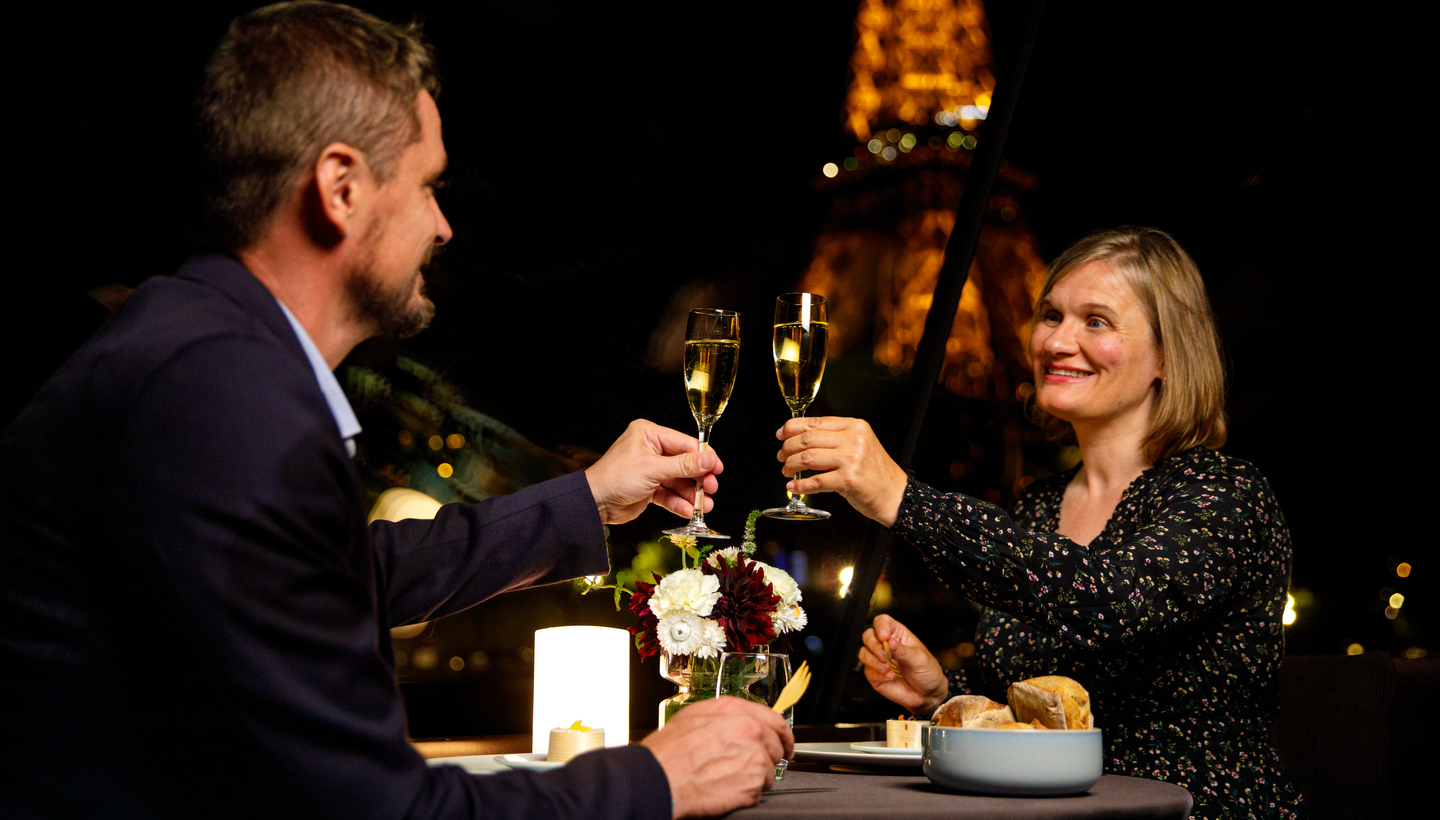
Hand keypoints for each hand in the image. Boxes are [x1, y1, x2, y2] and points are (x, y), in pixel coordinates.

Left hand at [584, 419, 723, 524]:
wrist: (594, 503)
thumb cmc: (615, 478)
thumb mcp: (653, 469)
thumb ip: (684, 465)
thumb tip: (710, 459)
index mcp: (649, 434)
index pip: (684, 442)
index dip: (703, 456)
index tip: (718, 468)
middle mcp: (651, 449)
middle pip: (684, 463)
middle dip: (698, 478)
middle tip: (711, 488)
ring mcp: (651, 469)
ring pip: (679, 481)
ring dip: (691, 494)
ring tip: (704, 506)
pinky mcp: (649, 488)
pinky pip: (669, 493)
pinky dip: (679, 502)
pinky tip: (689, 511)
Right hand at [641, 696, 793, 818]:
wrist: (660, 777)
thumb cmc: (669, 750)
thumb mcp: (694, 716)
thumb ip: (724, 716)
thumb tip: (737, 721)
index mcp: (736, 711)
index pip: (776, 720)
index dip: (784, 734)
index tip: (786, 743)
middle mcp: (750, 731)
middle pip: (777, 747)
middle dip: (767, 757)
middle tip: (749, 766)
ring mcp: (754, 758)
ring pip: (769, 771)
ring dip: (754, 777)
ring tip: (728, 778)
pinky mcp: (752, 784)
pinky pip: (759, 791)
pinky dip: (746, 793)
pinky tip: (726, 788)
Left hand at [775, 416, 907, 525]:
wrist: (894, 494)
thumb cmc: (874, 472)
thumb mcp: (859, 445)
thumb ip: (835, 438)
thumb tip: (800, 438)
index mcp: (855, 426)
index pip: (816, 422)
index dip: (792, 427)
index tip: (780, 434)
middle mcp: (853, 439)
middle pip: (808, 439)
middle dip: (788, 448)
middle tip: (781, 457)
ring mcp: (851, 459)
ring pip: (808, 458)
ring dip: (791, 466)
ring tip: (786, 471)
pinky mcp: (848, 480)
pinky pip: (816, 481)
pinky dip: (801, 485)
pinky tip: (793, 487)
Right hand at [858, 614, 948, 715]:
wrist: (927, 694)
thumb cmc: (927, 671)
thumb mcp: (919, 658)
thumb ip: (903, 650)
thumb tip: (890, 641)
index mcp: (897, 635)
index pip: (882, 622)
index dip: (880, 626)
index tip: (884, 637)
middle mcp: (885, 645)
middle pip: (868, 636)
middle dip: (874, 646)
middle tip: (885, 656)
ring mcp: (879, 660)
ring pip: (863, 652)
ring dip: (874, 660)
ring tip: (888, 668)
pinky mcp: (875, 674)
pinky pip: (868, 670)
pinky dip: (878, 674)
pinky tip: (890, 676)